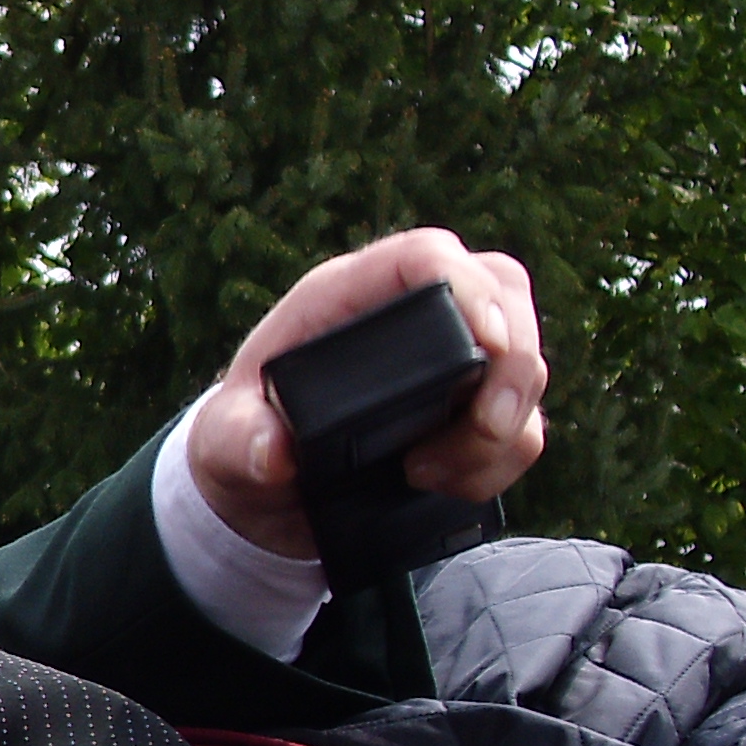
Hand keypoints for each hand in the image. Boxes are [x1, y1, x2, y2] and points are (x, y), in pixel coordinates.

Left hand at [185, 230, 549, 559]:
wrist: (262, 490)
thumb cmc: (242, 437)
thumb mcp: (222, 439)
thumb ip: (238, 441)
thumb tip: (272, 455)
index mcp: (346, 296)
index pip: (424, 255)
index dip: (467, 285)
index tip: (485, 340)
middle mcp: (409, 316)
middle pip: (504, 294)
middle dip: (513, 361)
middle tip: (486, 426)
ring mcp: (450, 362)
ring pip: (523, 364)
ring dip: (502, 426)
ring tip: (430, 472)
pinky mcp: (470, 412)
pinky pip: (521, 425)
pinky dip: (500, 461)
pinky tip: (446, 484)